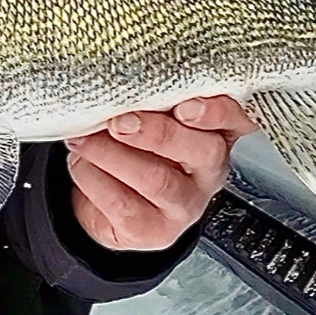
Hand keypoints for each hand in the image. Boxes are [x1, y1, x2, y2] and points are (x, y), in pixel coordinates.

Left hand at [66, 96, 257, 252]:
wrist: (110, 203)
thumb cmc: (136, 148)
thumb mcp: (150, 118)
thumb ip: (150, 102)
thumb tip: (121, 82)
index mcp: (217, 136)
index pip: (234, 121)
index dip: (216, 113)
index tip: (185, 105)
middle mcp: (209, 173)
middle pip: (202, 152)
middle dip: (158, 133)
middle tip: (120, 121)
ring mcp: (185, 206)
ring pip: (158, 180)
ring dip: (113, 154)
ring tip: (84, 139)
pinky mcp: (155, 231)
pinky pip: (124, 204)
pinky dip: (94, 178)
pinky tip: (80, 162)